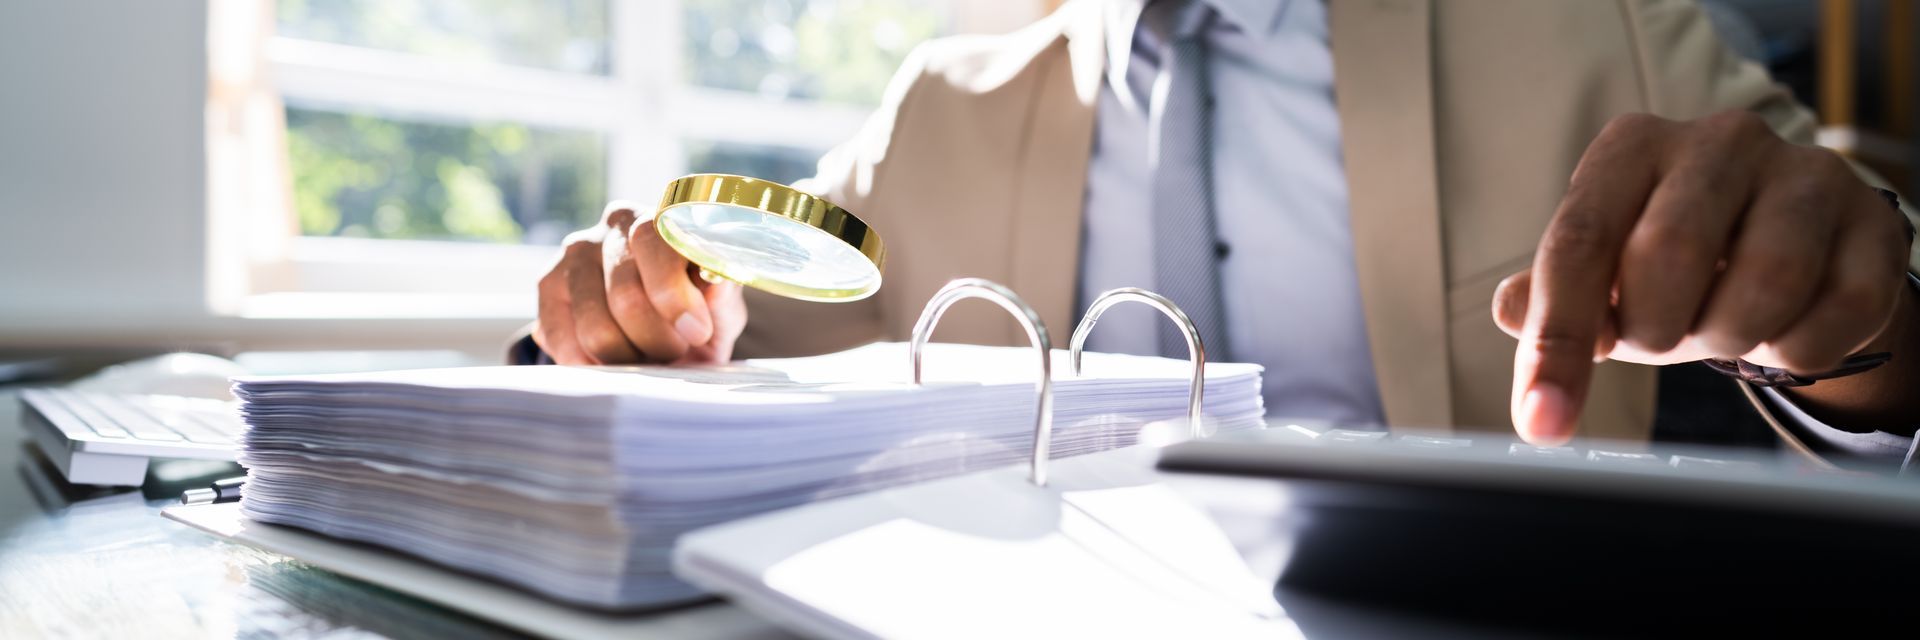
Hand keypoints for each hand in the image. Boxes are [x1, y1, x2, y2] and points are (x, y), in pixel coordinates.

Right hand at [533, 202, 747, 364]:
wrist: (660, 331)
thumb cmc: (698, 315)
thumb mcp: (721, 308)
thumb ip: (722, 294)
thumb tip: (718, 278)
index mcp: (663, 216)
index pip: (654, 240)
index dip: (673, 294)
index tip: (696, 333)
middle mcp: (615, 223)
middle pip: (624, 293)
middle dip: (657, 339)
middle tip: (675, 353)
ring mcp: (576, 252)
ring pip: (594, 326)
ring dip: (627, 357)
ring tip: (647, 357)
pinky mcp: (548, 284)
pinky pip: (562, 339)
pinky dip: (592, 364)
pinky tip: (613, 363)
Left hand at [1494, 110, 1914, 444]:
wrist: (1793, 247)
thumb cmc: (1676, 263)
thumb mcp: (1603, 272)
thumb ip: (1548, 294)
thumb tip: (1510, 311)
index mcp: (1632, 147)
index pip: (1578, 242)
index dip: (1557, 337)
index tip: (1544, 418)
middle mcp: (1719, 140)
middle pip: (1668, 254)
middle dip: (1653, 328)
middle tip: (1661, 337)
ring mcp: (1806, 173)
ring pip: (1764, 281)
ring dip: (1730, 337)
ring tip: (1721, 326)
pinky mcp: (1872, 220)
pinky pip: (1839, 309)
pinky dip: (1799, 349)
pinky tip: (1781, 332)